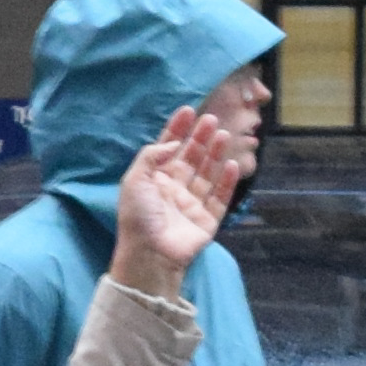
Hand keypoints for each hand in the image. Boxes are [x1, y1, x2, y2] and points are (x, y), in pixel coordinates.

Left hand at [102, 101, 252, 296]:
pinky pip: (220, 198)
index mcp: (154, 180)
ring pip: (207, 175)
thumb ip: (151, 156)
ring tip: (223, 135)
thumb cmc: (138, 217)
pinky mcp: (208, 221)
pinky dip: (227, 181)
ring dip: (215, 154)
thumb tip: (172, 142)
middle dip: (200, 138)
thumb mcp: (134, 180)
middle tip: (212, 120)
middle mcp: (174, 190)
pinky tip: (231, 163)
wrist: (150, 254)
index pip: (168, 149)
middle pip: (191, 159)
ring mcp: (192, 205)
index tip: (189, 111)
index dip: (178, 130)